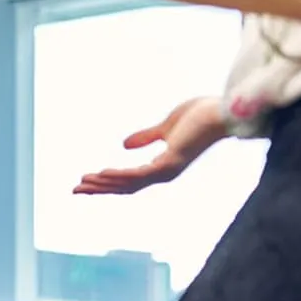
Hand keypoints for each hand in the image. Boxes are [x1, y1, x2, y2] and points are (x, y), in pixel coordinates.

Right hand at [73, 96, 227, 195]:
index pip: (129, 179)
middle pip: (124, 186)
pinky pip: (138, 174)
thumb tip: (124, 146)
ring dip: (104, 184)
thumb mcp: (166, 126)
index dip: (107, 181)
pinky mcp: (169, 163)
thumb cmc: (202, 115)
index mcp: (163, 165)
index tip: (86, 180)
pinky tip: (102, 173)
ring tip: (82, 182)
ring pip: (127, 183)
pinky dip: (119, 175)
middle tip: (75, 190)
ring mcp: (167, 170)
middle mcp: (163, 172)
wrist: (224, 110)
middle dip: (99, 188)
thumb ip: (146, 137)